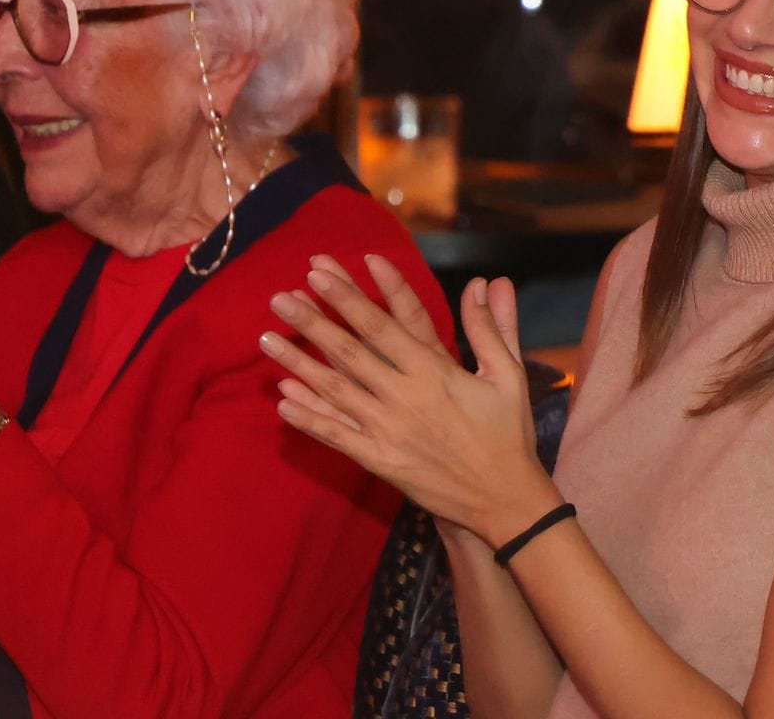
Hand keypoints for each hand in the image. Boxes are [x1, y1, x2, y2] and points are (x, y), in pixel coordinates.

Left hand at [264, 255, 560, 548]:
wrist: (504, 500)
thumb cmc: (507, 433)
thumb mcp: (508, 375)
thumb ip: (491, 327)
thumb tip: (486, 283)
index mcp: (435, 372)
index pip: (382, 325)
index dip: (350, 297)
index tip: (322, 273)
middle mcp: (405, 398)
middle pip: (349, 353)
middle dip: (311, 322)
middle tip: (278, 297)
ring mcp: (388, 431)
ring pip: (334, 391)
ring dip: (297, 364)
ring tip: (265, 339)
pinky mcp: (380, 460)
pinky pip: (337, 436)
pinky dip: (308, 418)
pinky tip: (282, 400)